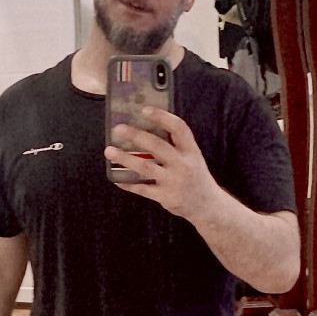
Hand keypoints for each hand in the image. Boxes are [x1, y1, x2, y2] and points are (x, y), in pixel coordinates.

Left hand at [105, 106, 217, 221]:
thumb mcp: (192, 157)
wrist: (207, 205)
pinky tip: (116, 179)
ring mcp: (174, 181)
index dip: (162, 117)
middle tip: (118, 129)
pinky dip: (128, 183)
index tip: (145, 110)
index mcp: (191, 151)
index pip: (179, 128)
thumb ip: (175, 145)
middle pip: (157, 146)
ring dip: (125, 158)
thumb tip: (147, 128)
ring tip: (109, 151)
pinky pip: (142, 188)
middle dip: (135, 135)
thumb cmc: (195, 176)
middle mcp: (183, 164)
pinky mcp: (166, 197)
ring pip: (145, 166)